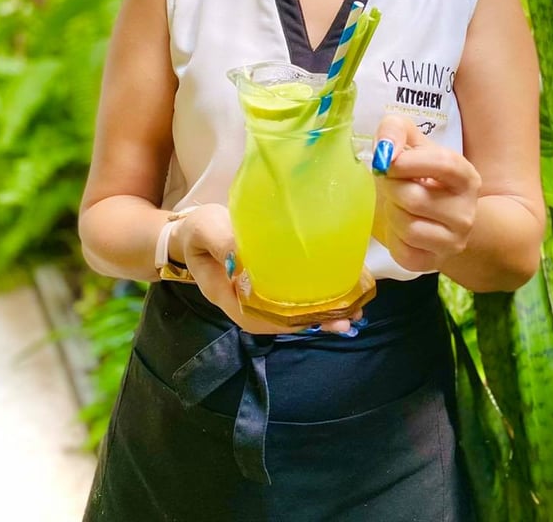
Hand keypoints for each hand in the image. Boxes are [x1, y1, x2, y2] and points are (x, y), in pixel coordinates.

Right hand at [172, 204, 357, 334]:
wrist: (197, 231)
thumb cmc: (201, 230)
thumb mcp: (206, 230)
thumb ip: (221, 242)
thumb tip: (241, 258)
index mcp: (232, 298)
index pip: (265, 318)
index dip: (294, 320)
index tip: (320, 315)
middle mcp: (250, 305)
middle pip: (285, 321)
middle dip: (318, 319)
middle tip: (350, 315)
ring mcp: (262, 298)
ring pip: (294, 313)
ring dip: (325, 312)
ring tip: (355, 310)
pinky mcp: (272, 286)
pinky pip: (296, 298)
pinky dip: (320, 297)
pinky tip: (345, 293)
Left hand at [372, 116, 481, 273]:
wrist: (434, 214)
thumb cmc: (419, 173)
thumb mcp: (411, 142)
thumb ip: (395, 130)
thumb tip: (385, 151)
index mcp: (466, 176)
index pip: (443, 164)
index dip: (408, 162)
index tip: (386, 161)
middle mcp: (466, 211)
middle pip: (415, 198)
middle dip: (391, 188)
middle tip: (389, 183)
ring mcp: (454, 241)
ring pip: (408, 227)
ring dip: (392, 212)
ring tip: (397, 204)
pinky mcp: (434, 263)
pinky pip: (404, 252)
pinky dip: (393, 238)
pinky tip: (400, 227)